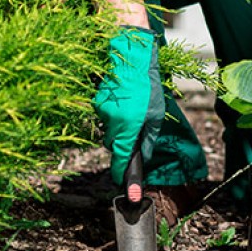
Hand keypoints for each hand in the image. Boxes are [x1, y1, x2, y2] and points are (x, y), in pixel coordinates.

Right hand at [93, 26, 164, 185]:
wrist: (129, 56)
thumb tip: (142, 155)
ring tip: (133, 107)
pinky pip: (105, 116)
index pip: (122, 160)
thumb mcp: (156, 114)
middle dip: (124, 144)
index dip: (125, 177)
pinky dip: (114, 113)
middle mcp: (110, 122)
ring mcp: (100, 112)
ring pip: (110, 130)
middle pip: (114, 145)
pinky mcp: (96, 102)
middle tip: (138, 128)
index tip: (130, 194)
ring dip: (120, 126)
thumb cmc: (146, 84)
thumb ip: (147, 138)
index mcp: (127, 127)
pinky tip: (124, 100)